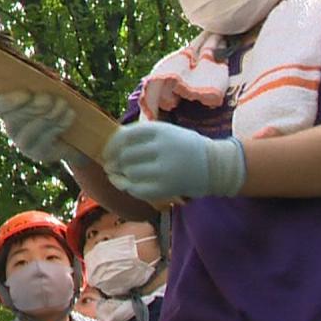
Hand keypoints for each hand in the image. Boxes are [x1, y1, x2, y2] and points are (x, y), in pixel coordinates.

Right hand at [0, 91, 82, 163]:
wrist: (73, 135)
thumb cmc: (56, 104)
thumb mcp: (49, 91)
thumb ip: (43, 83)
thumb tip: (47, 77)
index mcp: (9, 109)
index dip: (8, 102)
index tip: (27, 94)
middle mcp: (12, 128)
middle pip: (14, 119)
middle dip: (32, 108)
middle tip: (48, 99)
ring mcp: (24, 144)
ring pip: (31, 131)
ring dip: (49, 115)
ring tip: (63, 104)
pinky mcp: (39, 154)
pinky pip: (46, 141)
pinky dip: (60, 125)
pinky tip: (70, 113)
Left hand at [102, 121, 244, 200]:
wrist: (214, 166)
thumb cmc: (184, 147)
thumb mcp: (166, 132)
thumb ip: (141, 135)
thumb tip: (111, 143)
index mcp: (161, 131)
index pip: (126, 136)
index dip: (112, 145)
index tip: (106, 152)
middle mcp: (162, 148)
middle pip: (126, 156)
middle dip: (115, 162)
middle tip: (110, 165)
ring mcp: (165, 170)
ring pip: (130, 173)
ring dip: (120, 175)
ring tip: (116, 175)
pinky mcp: (166, 188)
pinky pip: (137, 189)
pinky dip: (127, 187)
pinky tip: (125, 184)